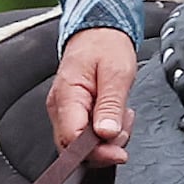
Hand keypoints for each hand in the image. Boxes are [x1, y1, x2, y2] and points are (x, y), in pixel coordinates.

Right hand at [44, 25, 135, 167]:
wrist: (98, 31)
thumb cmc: (106, 46)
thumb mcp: (117, 73)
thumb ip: (110, 106)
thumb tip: (106, 134)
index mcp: (67, 96)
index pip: (72, 140)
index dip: (97, 152)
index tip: (120, 152)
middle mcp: (59, 108)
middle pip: (74, 148)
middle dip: (104, 147)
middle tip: (124, 126)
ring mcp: (63, 112)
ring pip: (80, 145)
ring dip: (106, 140)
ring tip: (122, 115)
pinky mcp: (71, 114)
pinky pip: (84, 135)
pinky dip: (103, 133)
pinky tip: (114, 117)